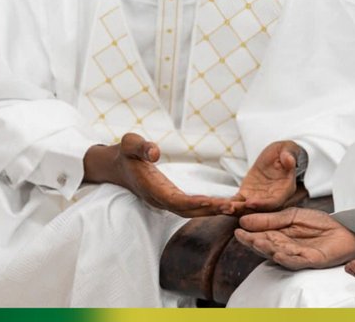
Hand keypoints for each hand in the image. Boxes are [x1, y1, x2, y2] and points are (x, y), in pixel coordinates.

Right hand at [84, 132, 228, 217]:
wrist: (116, 166)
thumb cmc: (125, 153)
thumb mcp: (129, 144)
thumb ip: (141, 147)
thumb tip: (155, 152)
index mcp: (152, 189)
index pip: (176, 200)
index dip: (195, 202)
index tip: (214, 203)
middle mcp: (161, 199)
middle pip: (189, 210)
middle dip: (212, 210)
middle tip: (236, 208)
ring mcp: (165, 200)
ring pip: (192, 210)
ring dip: (213, 210)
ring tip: (238, 208)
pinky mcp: (170, 197)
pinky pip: (191, 205)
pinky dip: (208, 206)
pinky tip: (225, 204)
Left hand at [218, 139, 306, 213]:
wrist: (277, 156)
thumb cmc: (285, 152)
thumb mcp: (288, 149)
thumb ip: (289, 155)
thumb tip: (289, 160)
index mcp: (284, 190)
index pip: (274, 202)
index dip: (262, 204)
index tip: (250, 202)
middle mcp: (271, 199)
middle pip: (258, 210)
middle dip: (243, 210)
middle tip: (230, 208)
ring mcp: (258, 198)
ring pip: (245, 208)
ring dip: (233, 209)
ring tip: (222, 207)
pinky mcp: (247, 195)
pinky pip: (237, 201)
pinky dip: (228, 204)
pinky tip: (217, 204)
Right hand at [235, 207, 354, 268]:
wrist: (344, 232)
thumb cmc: (319, 225)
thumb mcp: (293, 215)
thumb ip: (272, 219)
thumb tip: (246, 219)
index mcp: (280, 237)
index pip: (261, 236)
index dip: (250, 234)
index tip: (238, 229)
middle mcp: (285, 249)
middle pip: (267, 247)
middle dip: (255, 242)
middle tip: (243, 236)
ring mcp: (296, 257)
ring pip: (278, 254)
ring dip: (267, 249)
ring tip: (256, 241)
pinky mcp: (309, 261)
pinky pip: (295, 261)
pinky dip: (286, 257)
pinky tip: (277, 251)